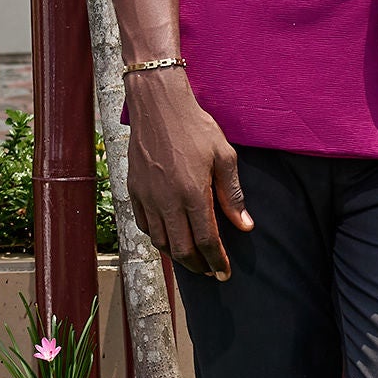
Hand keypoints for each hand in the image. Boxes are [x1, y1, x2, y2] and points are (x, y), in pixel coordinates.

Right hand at [124, 70, 252, 278]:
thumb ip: (233, 194)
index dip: (216, 261)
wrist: (158, 105)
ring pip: (160, 241)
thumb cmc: (196, 126)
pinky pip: (143, 225)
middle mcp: (166, 200)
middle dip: (197, 265)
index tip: (224, 272)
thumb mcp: (224, 157)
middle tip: (210, 271)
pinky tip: (168, 237)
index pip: (206, 240)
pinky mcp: (133, 189)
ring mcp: (147, 196)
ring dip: (177, 256)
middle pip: (181, 249)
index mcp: (193, 193)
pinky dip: (157, 238)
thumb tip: (244, 226)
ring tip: (191, 258)